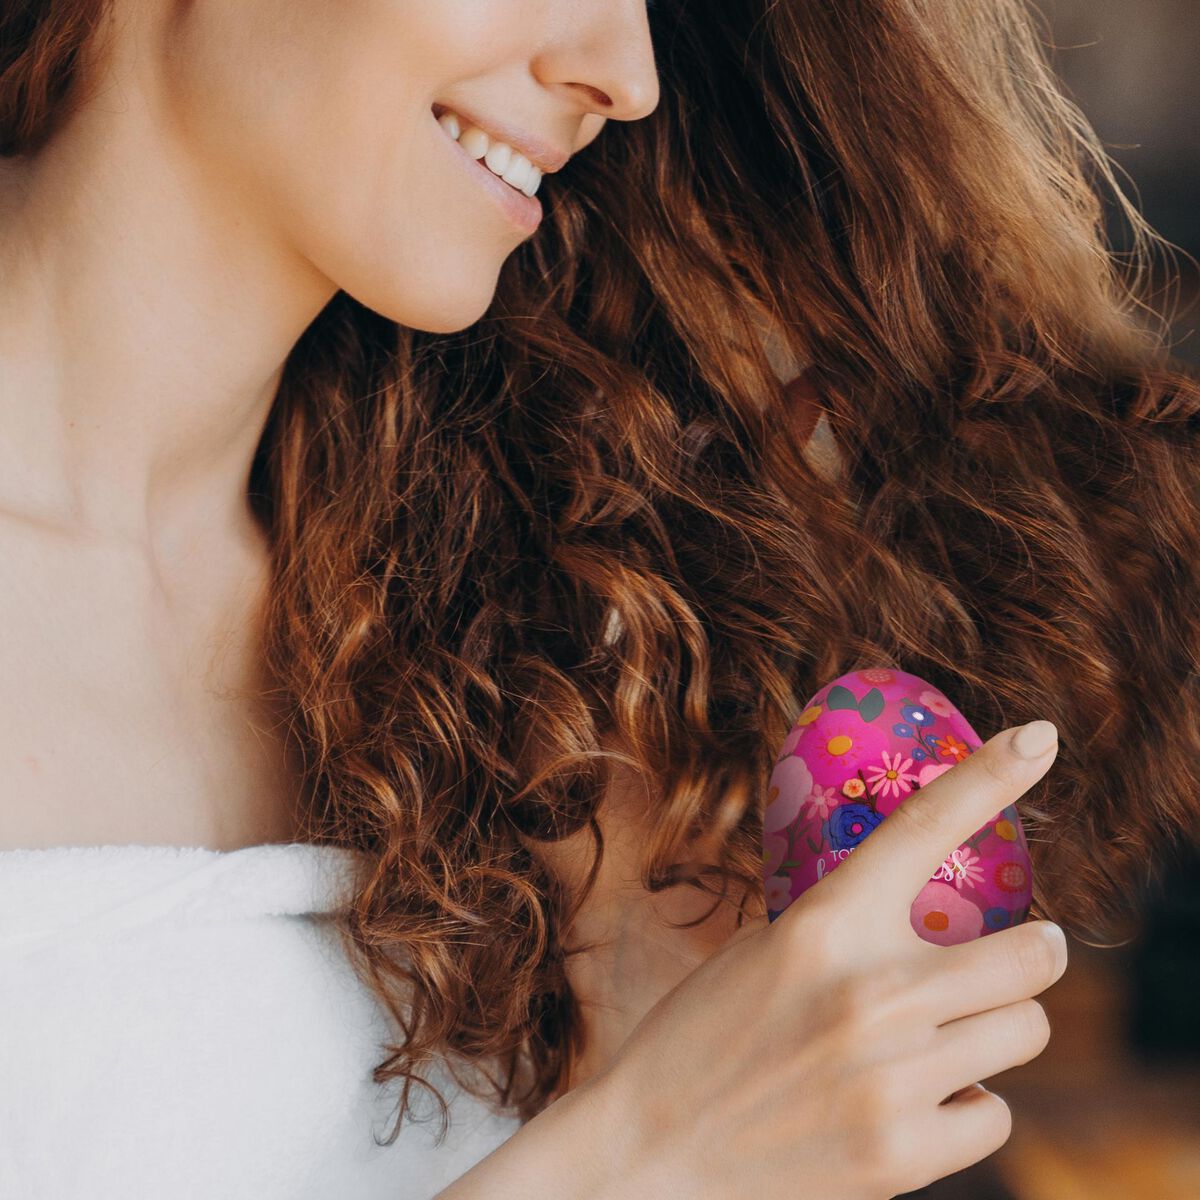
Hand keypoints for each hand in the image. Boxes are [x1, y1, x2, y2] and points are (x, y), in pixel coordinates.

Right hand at [584, 720, 1068, 1199]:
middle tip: (1025, 952)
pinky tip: (917, 1099)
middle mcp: (870, 992)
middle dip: (1036, 951)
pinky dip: (966, 1103)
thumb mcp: (761, 953)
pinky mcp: (904, 1153)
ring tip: (944, 1038)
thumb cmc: (700, 1037)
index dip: (992, 774)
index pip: (924, 828)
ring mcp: (892, 1077)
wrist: (653, 1150)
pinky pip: (992, 1112)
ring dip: (994, 1027)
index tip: (1040, 738)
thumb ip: (842, 929)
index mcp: (824, 924)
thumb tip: (916, 914)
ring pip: (1022, 1032)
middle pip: (1031, 956)